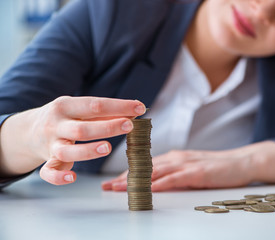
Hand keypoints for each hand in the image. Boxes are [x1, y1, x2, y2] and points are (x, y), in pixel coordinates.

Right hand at [0, 96, 145, 184]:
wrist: (28, 130)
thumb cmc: (64, 118)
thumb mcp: (78, 109)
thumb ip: (103, 113)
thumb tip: (134, 113)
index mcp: (65, 106)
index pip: (94, 105)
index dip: (118, 106)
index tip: (139, 108)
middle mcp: (56, 125)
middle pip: (82, 128)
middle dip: (107, 127)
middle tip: (129, 126)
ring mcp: (51, 145)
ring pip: (67, 151)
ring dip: (88, 150)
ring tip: (108, 148)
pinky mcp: (48, 161)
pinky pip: (48, 172)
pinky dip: (59, 177)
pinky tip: (73, 177)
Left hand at [102, 141, 274, 190]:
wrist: (242, 161)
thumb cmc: (217, 167)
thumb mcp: (191, 168)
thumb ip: (174, 172)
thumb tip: (156, 182)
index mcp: (174, 157)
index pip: (146, 165)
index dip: (127, 174)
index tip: (111, 183)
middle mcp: (177, 157)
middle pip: (146, 168)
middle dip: (125, 178)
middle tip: (106, 187)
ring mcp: (187, 163)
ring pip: (156, 171)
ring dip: (136, 180)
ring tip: (119, 188)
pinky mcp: (198, 171)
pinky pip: (175, 178)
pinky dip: (161, 183)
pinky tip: (149, 189)